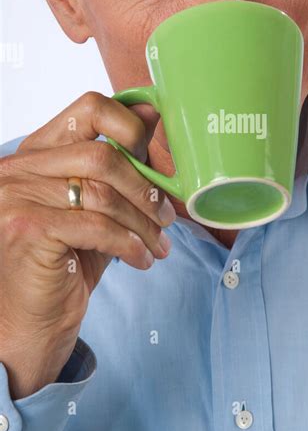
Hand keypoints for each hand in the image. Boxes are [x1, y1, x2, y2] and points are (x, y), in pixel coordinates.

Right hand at [0, 91, 174, 397]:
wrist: (31, 322)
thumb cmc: (66, 261)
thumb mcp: (96, 208)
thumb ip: (118, 164)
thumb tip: (151, 113)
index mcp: (38, 152)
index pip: (89, 109)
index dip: (131, 125)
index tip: (155, 155)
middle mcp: (20, 168)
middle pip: (102, 155)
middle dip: (145, 189)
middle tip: (166, 217)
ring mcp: (18, 196)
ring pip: (103, 194)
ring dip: (142, 223)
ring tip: (159, 244)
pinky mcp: (28, 228)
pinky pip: (97, 226)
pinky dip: (129, 244)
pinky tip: (141, 260)